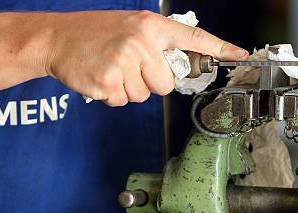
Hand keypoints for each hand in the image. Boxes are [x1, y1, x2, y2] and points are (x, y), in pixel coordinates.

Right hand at [45, 11, 247, 105]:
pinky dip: (112, 96)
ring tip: (111, 70)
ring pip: (144, 96)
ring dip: (128, 90)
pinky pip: (123, 102)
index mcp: (150, 26)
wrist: (56, 38)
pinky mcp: (109, 80)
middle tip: (128, 68)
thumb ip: (156, 45)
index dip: (220, 48)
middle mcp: (141, 41)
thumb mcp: (130, 28)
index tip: (241, 55)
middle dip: (148, 82)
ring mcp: (124, 60)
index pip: (193, 37)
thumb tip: (178, 69)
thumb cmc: (95, 35)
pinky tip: (101, 78)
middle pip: (166, 84)